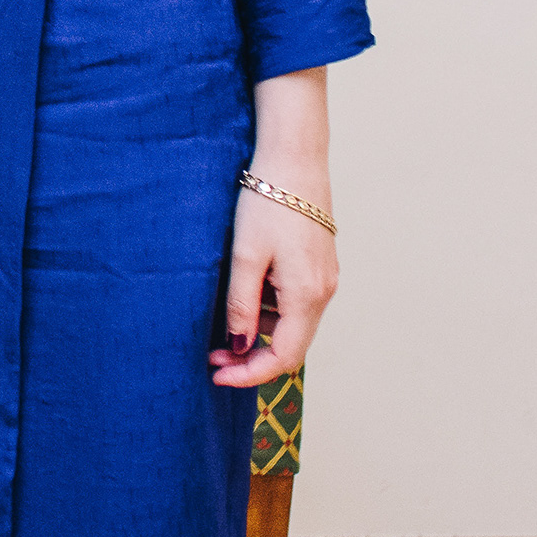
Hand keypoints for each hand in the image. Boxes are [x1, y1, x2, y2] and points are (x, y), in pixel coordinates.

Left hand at [215, 187, 337, 386]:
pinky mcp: (318, 265)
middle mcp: (324, 293)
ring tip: (219, 330)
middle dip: (252, 358)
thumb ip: (241, 304)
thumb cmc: (267, 202)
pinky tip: (242, 300)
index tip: (217, 377)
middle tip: (212, 358)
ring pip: (292, 325)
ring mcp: (324, 279)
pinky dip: (269, 312)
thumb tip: (238, 346)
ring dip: (259, 334)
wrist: (294, 158)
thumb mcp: (245, 256)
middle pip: (291, 346)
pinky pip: (295, 303)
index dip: (251, 374)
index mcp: (308, 295)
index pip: (284, 357)